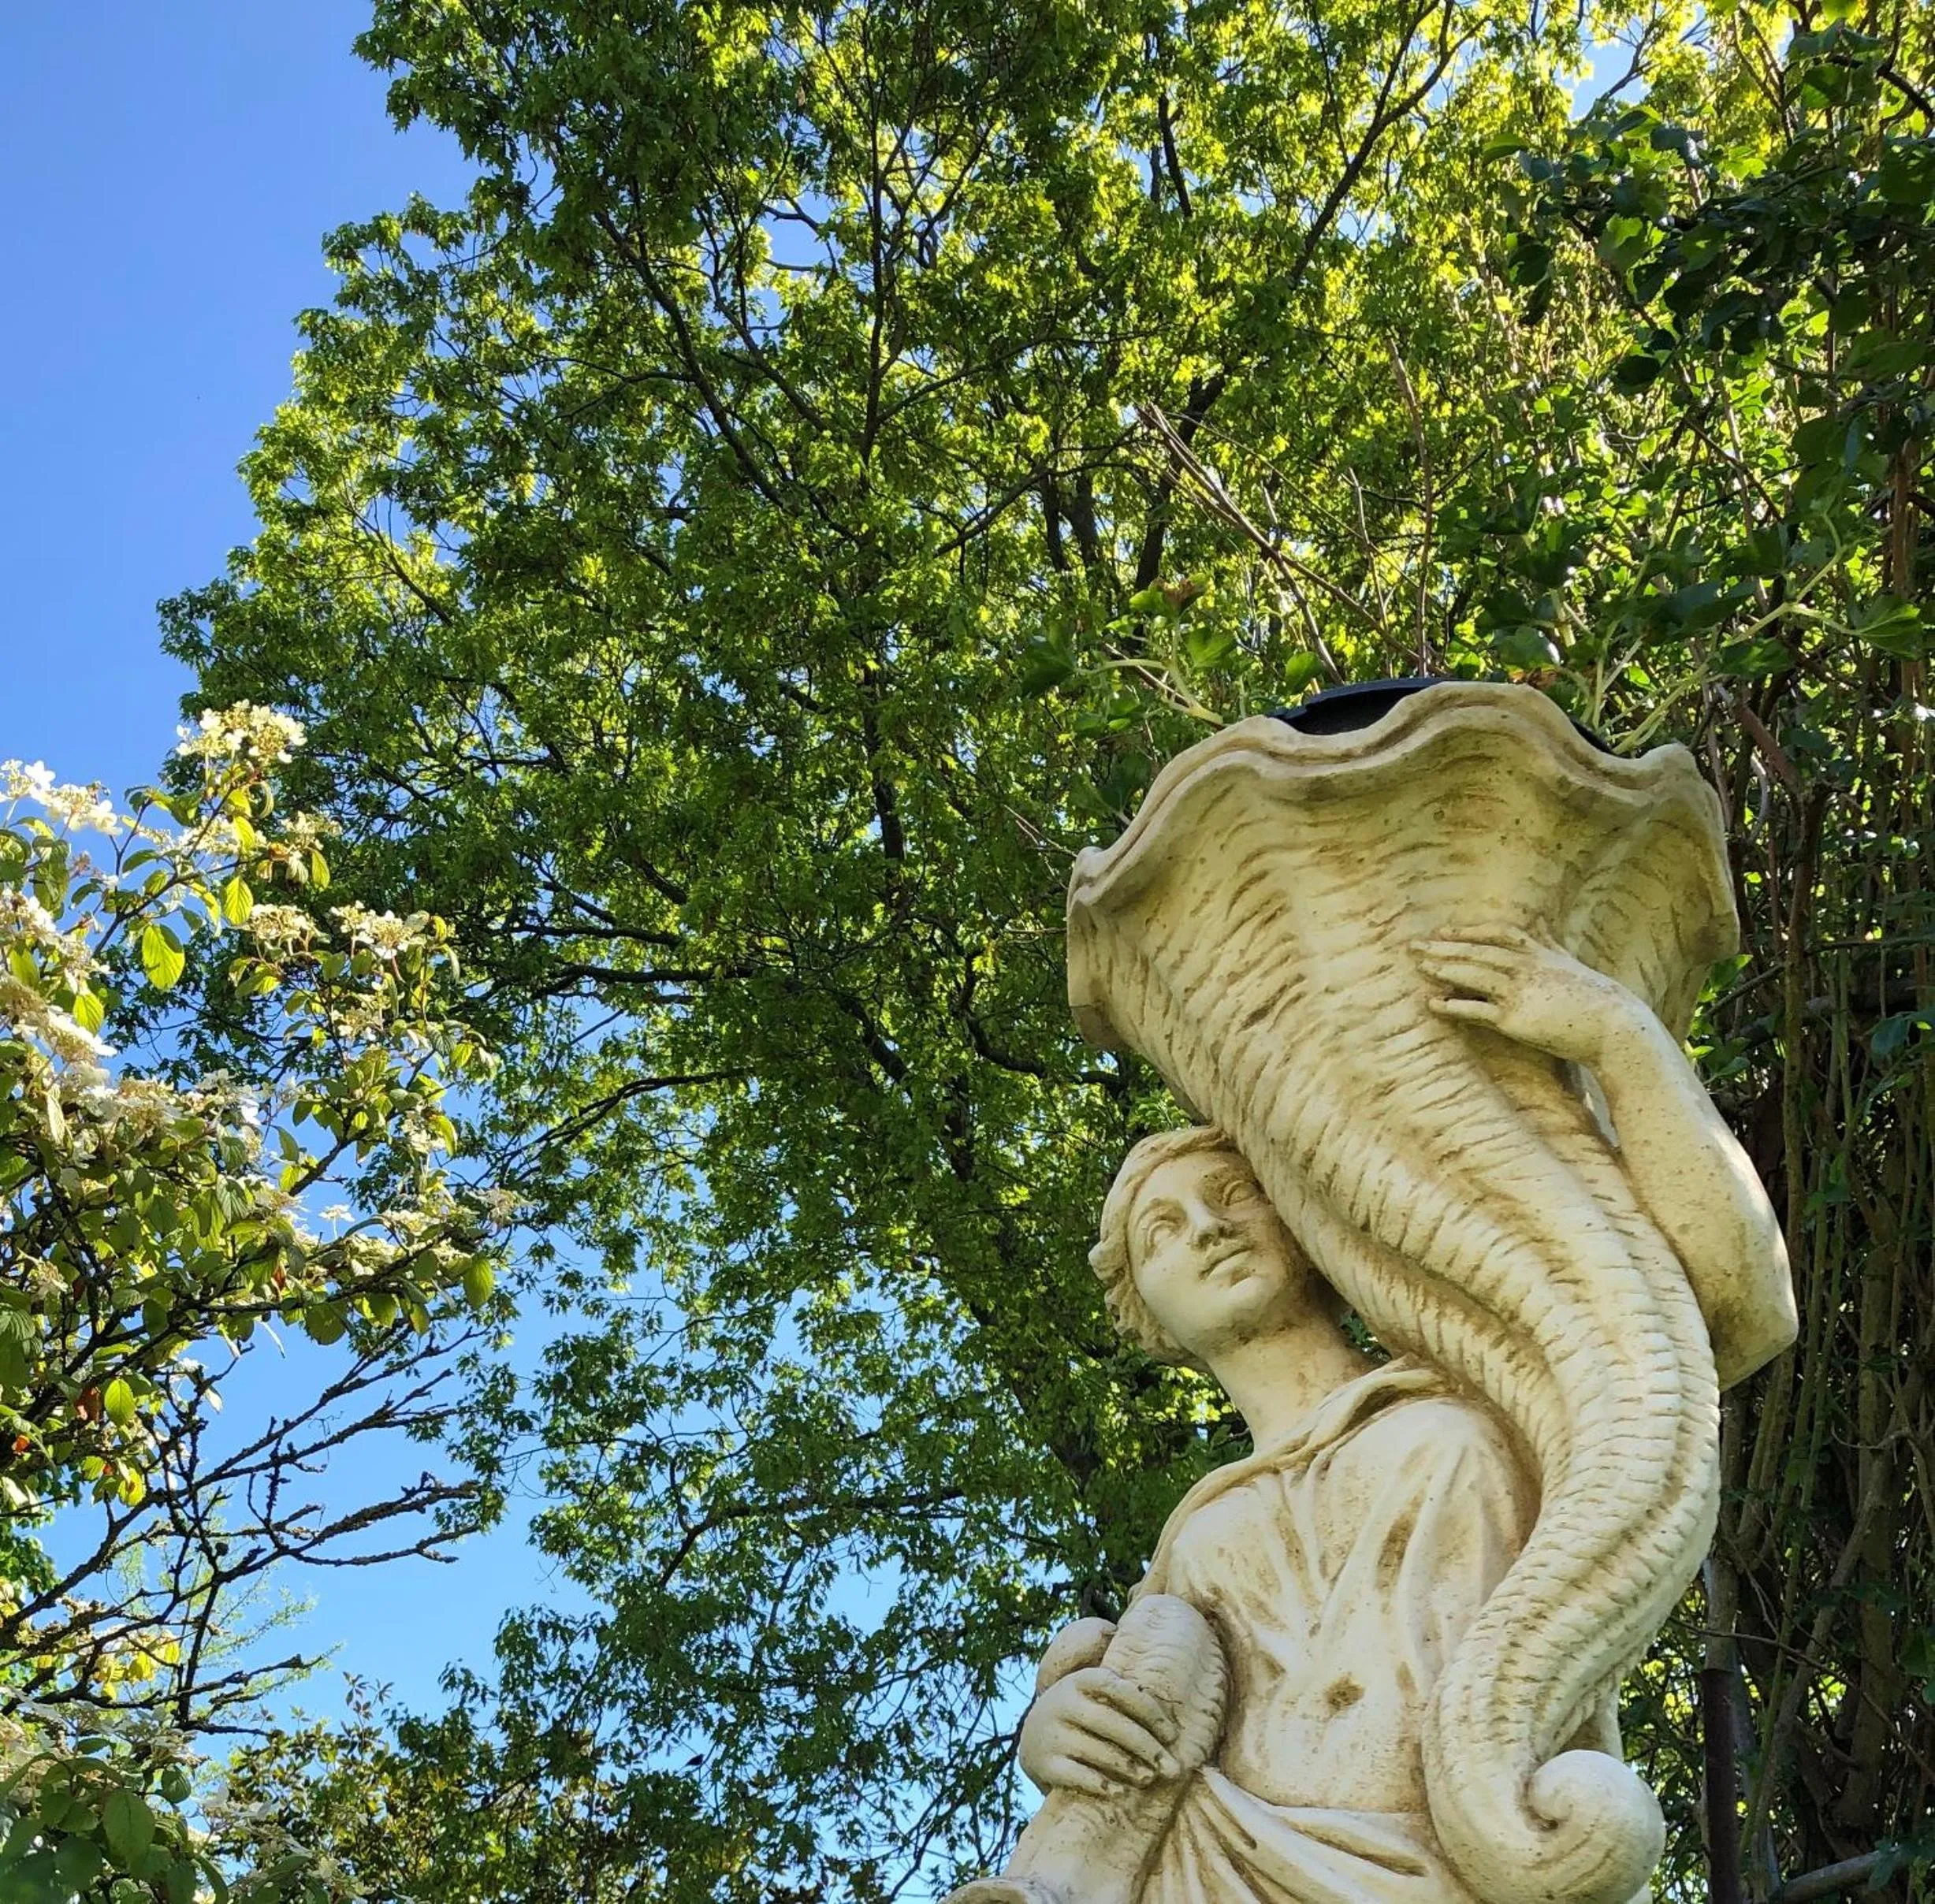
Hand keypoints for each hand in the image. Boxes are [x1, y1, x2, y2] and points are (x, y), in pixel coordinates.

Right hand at [1017, 1664, 1182, 1798]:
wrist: (1033, 1737)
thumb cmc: (1084, 1714)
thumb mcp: (1096, 1693)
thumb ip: (1127, 1694)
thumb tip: (1178, 1710)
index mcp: (1082, 1680)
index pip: (1120, 1690)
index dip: (1150, 1711)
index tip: (1173, 1735)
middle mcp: (1063, 1702)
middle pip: (1113, 1724)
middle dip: (1147, 1747)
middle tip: (1172, 1768)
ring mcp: (1052, 1734)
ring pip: (1098, 1752)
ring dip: (1130, 1767)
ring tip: (1150, 1778)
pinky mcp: (1045, 1763)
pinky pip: (1079, 1776)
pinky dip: (1102, 1785)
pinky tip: (1121, 1791)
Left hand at [1412, 926, 1651, 1066]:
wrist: (1614, 1027)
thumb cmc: (1594, 998)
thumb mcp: (1569, 961)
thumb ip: (1549, 941)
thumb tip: (1540, 920)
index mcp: (1540, 954)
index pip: (1499, 933)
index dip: (1469, 931)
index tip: (1443, 930)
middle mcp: (1527, 967)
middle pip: (1478, 951)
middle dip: (1443, 946)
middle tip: (1413, 945)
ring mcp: (1520, 992)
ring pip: (1473, 974)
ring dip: (1443, 969)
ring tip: (1418, 966)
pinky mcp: (1515, 1019)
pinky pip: (1477, 1010)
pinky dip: (1453, 1005)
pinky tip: (1433, 1004)